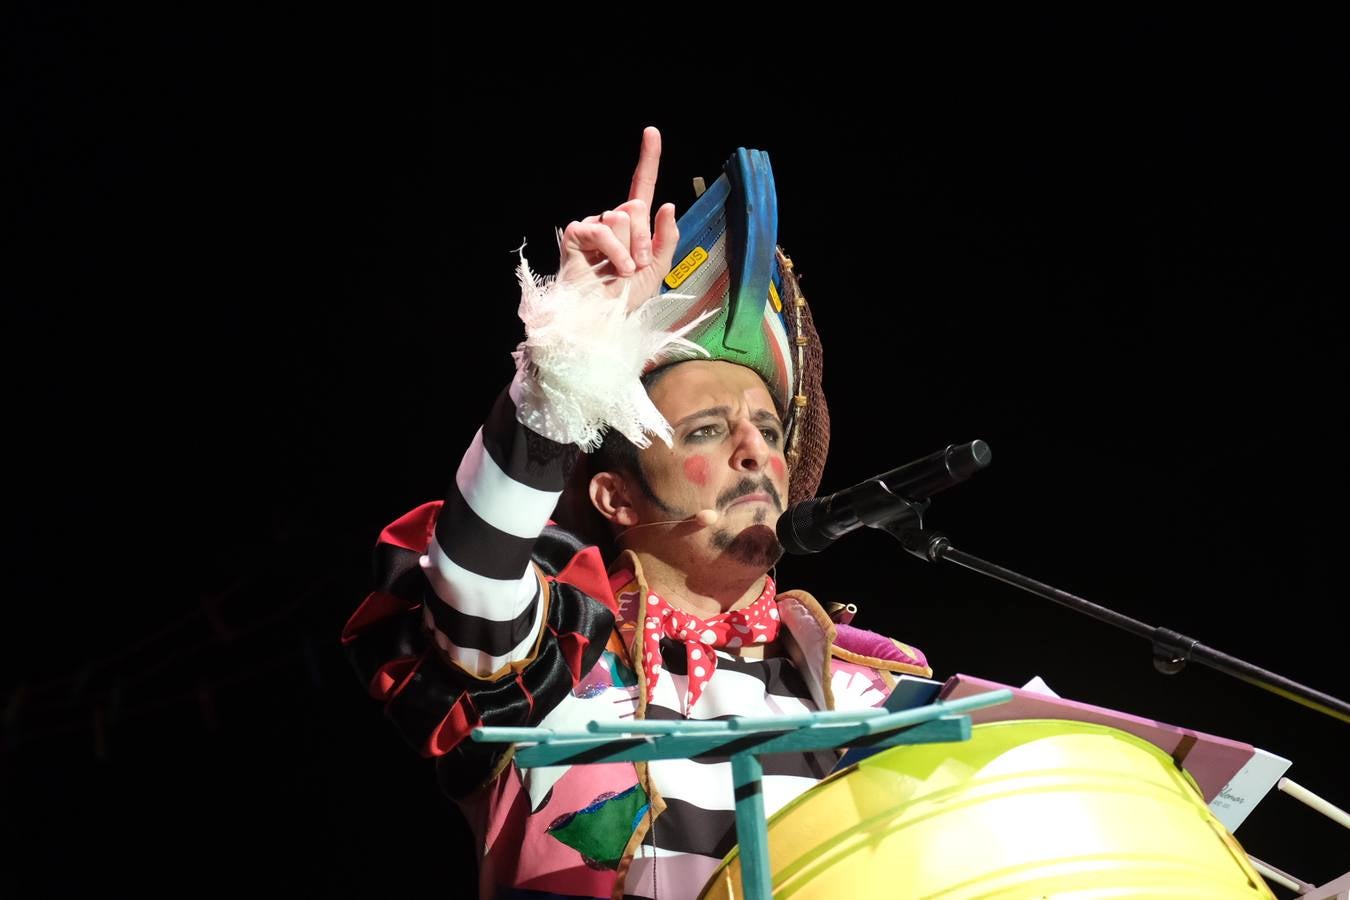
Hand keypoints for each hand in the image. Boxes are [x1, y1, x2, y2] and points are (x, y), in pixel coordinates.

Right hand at [556, 126, 679, 309]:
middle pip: (635, 207)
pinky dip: (614, 252)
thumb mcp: (658, 270)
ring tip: (622, 271)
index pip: (641, 187)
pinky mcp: (576, 235)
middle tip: (637, 266)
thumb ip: (667, 238)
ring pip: (620, 217)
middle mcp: (613, 222)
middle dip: (644, 239)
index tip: (652, 132)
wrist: (603, 320)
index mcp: (634, 228)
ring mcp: (594, 227)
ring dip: (629, 249)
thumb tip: (667, 203)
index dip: (648, 160)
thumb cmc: (625, 300)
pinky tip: (614, 269)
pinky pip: (602, 230)